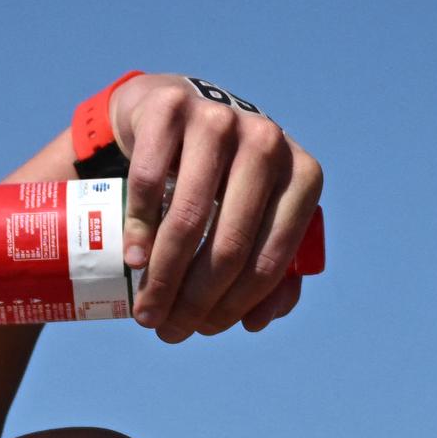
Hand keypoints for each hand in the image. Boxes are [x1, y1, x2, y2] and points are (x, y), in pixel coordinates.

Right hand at [109, 74, 324, 340]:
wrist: (178, 110)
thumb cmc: (226, 178)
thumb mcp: (260, 215)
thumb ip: (274, 268)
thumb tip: (257, 321)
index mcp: (303, 177)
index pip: (270, 260)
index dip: (235, 305)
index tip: (203, 330)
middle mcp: (269, 142)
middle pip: (229, 245)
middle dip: (195, 300)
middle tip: (166, 328)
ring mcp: (220, 119)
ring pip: (189, 218)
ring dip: (163, 275)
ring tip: (145, 309)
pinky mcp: (170, 107)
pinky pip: (149, 182)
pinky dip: (139, 228)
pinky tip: (133, 258)